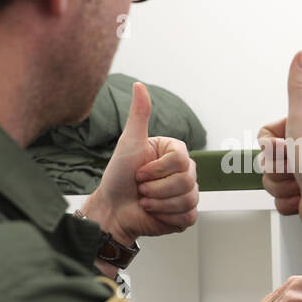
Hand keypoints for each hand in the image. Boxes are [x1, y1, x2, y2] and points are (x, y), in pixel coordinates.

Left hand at [84, 82, 199, 242]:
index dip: (156, 169)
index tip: (139, 172)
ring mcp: (187, 193)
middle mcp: (185, 172)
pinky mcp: (186, 214)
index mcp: (175, 153)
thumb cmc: (118, 176)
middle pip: (186, 180)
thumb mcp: (128, 142)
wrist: (113, 209)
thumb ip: (139, 114)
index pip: (180, 159)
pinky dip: (166, 216)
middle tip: (141, 189)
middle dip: (156, 188)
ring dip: (158, 203)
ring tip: (145, 201)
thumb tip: (139, 85)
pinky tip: (154, 213)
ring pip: (187, 198)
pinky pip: (188, 215)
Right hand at [257, 52, 301, 244]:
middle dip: (276, 167)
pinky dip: (286, 200)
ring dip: (281, 184)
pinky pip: (278, 198)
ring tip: (300, 181)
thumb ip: (298, 86)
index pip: (265, 136)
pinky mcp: (300, 195)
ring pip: (270, 179)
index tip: (286, 145)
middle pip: (265, 159)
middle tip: (295, 164)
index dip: (269, 145)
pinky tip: (301, 195)